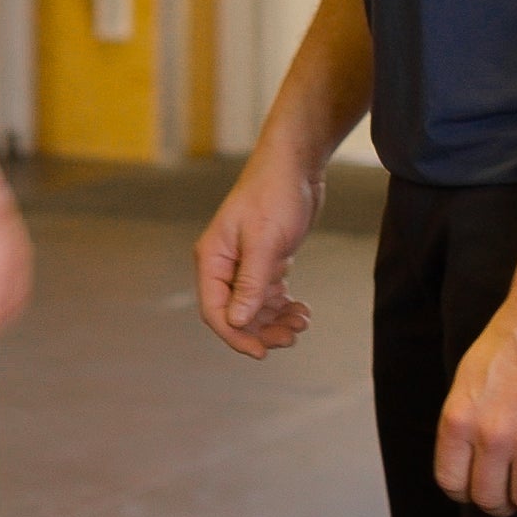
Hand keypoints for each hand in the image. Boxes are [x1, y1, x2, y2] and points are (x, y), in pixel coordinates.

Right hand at [195, 151, 324, 357]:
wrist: (296, 164)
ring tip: (303, 321)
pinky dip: (284, 306)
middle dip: (263, 330)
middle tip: (292, 337)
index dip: (236, 335)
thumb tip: (237, 322)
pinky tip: (302, 309)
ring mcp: (245, 263)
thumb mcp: (265, 240)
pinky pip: (270, 294)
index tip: (262, 352)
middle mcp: (225, 264)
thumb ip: (250, 283)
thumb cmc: (275, 194)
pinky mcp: (266, 260)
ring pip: (255, 307)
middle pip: (236, 313)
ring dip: (277, 321)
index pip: (214, 310)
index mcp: (213, 258)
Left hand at [434, 299, 516, 515]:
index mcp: (459, 419)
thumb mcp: (468, 377)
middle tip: (512, 494)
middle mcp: (491, 436)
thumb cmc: (512, 339)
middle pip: (489, 499)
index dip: (466, 492)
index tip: (479, 487)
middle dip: (500, 504)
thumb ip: (466, 419)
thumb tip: (469, 457)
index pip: (451, 483)